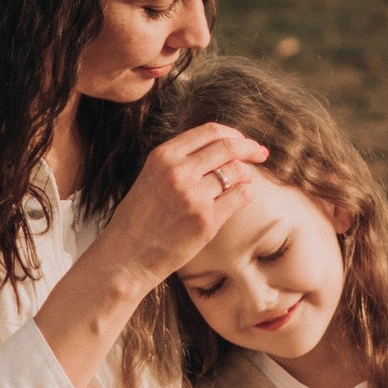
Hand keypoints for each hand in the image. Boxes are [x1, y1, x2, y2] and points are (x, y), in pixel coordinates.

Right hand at [102, 119, 270, 284]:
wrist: (126, 256)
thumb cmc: (139, 218)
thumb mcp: (152, 176)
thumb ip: (180, 160)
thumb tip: (220, 147)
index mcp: (163, 156)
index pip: (210, 131)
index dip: (234, 134)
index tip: (244, 141)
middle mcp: (179, 171)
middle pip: (229, 147)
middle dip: (250, 148)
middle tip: (261, 153)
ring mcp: (193, 196)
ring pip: (237, 172)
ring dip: (246, 175)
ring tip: (244, 181)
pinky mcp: (206, 220)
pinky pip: (240, 197)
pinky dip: (246, 194)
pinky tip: (242, 196)